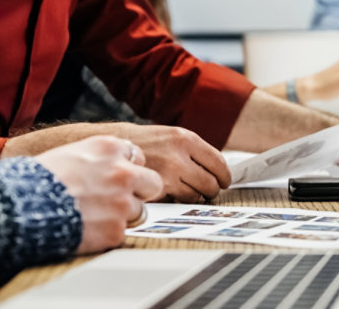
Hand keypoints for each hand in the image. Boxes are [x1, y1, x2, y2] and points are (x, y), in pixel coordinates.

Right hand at [35, 135, 162, 253]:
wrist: (22, 207)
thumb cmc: (37, 179)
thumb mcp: (71, 153)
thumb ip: (98, 160)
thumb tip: (109, 169)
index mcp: (109, 147)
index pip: (137, 156)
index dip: (128, 169)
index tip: (116, 178)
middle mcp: (122, 172)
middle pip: (152, 182)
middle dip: (140, 191)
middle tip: (120, 199)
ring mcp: (122, 202)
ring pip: (140, 211)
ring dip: (123, 216)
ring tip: (95, 217)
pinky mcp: (116, 230)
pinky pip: (122, 233)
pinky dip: (107, 235)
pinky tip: (86, 230)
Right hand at [107, 123, 231, 202]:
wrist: (114, 145)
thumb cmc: (147, 143)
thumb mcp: (173, 136)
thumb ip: (195, 151)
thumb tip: (219, 171)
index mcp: (186, 138)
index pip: (218, 162)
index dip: (224, 176)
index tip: (224, 181)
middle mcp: (179, 154)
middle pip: (211, 183)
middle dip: (212, 190)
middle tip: (208, 191)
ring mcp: (167, 173)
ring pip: (196, 195)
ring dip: (195, 197)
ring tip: (186, 191)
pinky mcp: (156, 189)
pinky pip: (178, 202)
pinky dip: (178, 201)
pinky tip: (172, 193)